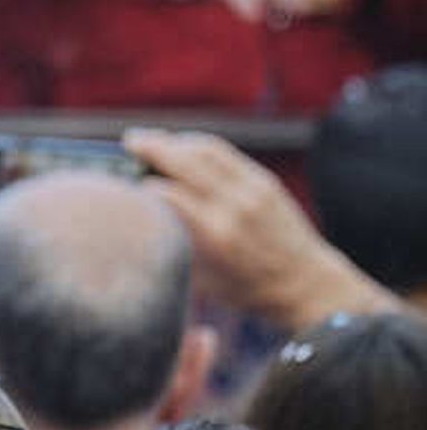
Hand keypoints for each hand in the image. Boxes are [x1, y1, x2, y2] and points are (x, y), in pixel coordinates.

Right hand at [123, 125, 393, 329]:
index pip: (169, 194)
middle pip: (185, 161)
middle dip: (153, 147)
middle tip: (130, 140)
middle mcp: (235, 206)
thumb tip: (145, 226)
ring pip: (206, 149)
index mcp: (217, 235)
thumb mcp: (205, 282)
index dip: (141, 185)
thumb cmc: (250, 290)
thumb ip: (176, 250)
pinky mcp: (264, 181)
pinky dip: (199, 145)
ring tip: (152, 139)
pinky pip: (225, 153)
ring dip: (175, 140)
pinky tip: (184, 146)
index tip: (124, 183)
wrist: (306, 284)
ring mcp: (253, 189)